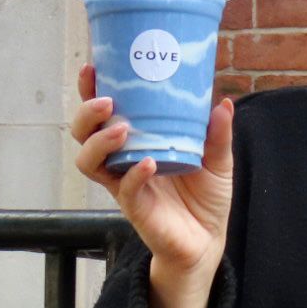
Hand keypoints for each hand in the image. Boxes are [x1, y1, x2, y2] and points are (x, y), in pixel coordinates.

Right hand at [71, 63, 234, 307]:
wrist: (208, 240)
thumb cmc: (205, 197)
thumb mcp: (218, 160)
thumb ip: (218, 134)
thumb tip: (223, 103)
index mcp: (137, 142)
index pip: (103, 114)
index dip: (91, 91)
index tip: (93, 67)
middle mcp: (122, 161)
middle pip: (83, 134)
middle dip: (86, 114)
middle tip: (106, 100)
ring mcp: (125, 185)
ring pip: (89, 162)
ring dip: (101, 141)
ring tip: (122, 128)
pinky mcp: (135, 209)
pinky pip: (124, 190)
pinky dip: (134, 174)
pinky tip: (148, 163)